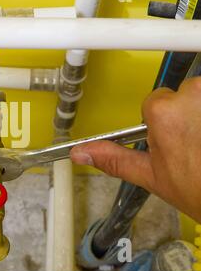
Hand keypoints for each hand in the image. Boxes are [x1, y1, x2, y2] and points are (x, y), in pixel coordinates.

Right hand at [70, 77, 200, 222]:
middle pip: (184, 94)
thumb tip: (81, 152)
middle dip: (188, 115)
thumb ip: (113, 159)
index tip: (176, 141)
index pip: (156, 101)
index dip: (164, 124)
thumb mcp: (153, 177)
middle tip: (196, 144)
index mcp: (165, 111)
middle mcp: (195, 93)